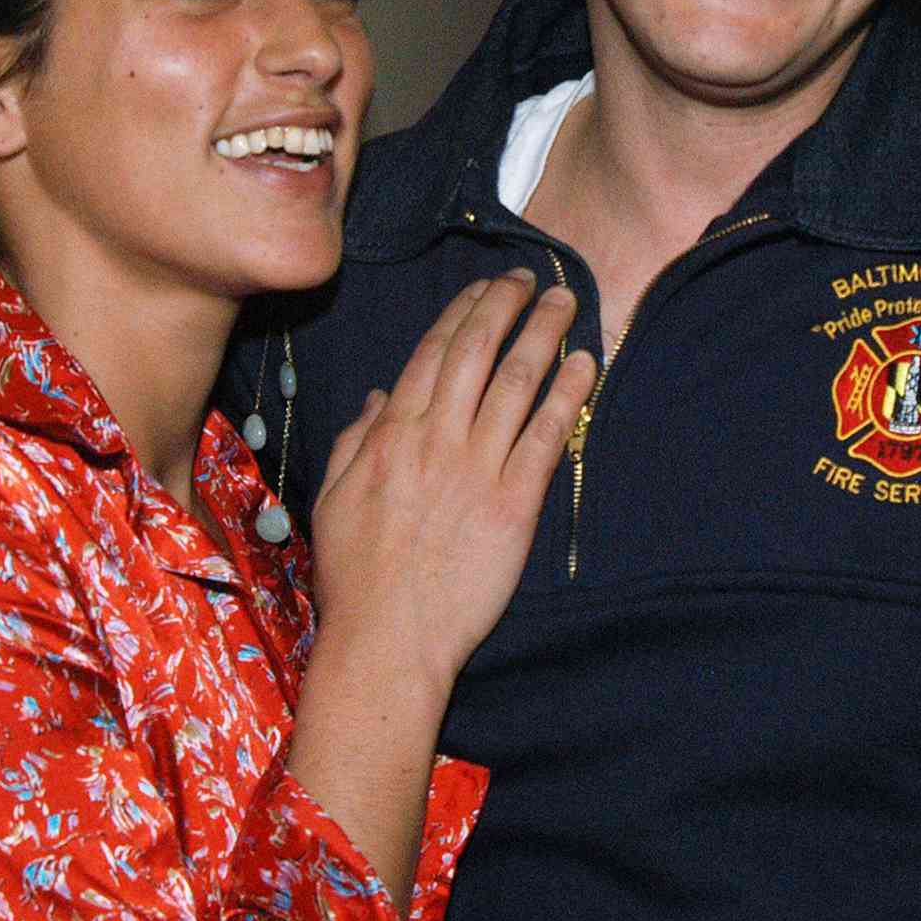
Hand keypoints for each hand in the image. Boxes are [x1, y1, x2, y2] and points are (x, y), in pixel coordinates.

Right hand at [307, 269, 597, 689]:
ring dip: (544, 333)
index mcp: (391, 434)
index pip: (433, 353)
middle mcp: (436, 439)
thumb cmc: (356, 577)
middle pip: (478, 352)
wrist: (386, 641)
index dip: (464, 312)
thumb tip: (380, 396)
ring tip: (565, 302)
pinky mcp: (514, 504)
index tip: (486, 287)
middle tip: (532, 279)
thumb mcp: (335, 497)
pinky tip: (585, 364)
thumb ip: (356, 439)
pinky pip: (547, 436)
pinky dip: (568, 394)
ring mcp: (477, 469)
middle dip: (506, 305)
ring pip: (516, 381)